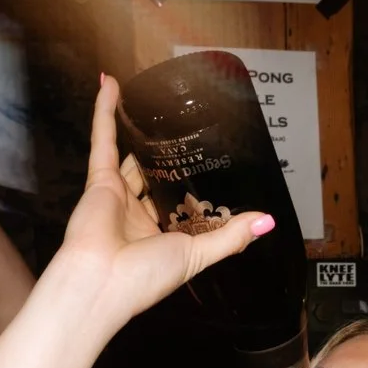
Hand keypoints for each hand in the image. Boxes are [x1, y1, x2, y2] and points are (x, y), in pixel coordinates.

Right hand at [39, 74, 275, 337]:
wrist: (102, 282)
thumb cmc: (146, 277)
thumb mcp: (198, 255)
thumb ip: (230, 236)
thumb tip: (268, 221)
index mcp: (162, 236)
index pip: (181, 205)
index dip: (195, 188)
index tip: (213, 170)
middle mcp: (139, 215)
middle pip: (156, 177)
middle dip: (167, 155)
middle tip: (186, 127)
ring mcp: (118, 196)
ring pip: (130, 154)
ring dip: (137, 128)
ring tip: (150, 100)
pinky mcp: (99, 181)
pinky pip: (103, 140)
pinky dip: (104, 112)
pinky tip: (111, 85)